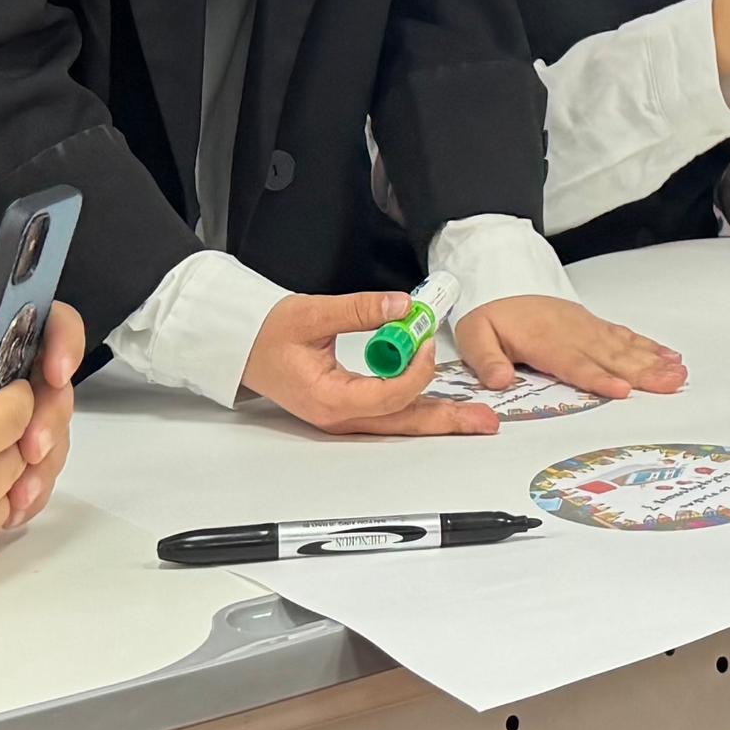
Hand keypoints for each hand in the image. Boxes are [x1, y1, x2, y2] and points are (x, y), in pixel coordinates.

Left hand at [2, 303, 85, 527]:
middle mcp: (11, 377)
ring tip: (19, 494)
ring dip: (47, 464)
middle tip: (32, 449)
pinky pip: (40, 476)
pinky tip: (13, 510)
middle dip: (54, 419)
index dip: (64, 344)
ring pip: (57, 436)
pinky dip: (34, 493)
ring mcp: (12, 423)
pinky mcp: (6, 463)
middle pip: (59, 388)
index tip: (55, 374)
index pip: (51, 325)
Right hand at [241, 290, 497, 436]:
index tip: (422, 341)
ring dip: (438, 418)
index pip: (388, 396)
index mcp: (330, 399)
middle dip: (447, 422)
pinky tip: (443, 406)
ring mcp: (346, 417)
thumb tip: (401, 306)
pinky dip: (417, 406)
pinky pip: (391, 413)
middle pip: (404, 423)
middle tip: (483, 422)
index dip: (414, 370)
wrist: (246, 346)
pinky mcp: (351, 409)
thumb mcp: (312, 313)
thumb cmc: (269, 334)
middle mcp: (341, 417)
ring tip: (473, 420)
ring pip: (401, 422)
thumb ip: (360, 309)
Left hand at [454, 294, 687, 398]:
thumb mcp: (474, 334)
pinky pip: (624, 334)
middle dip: (643, 372)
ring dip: (653, 361)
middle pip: (611, 357)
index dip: (599, 378)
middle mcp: (571, 332)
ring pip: (624, 346)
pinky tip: (667, 355)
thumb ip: (486, 359)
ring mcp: (586, 327)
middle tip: (671, 384)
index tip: (622, 390)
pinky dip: (647, 346)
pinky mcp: (592, 323)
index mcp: (543, 340)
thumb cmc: (490, 310)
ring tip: (678, 373)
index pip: (575, 363)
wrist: (499, 275)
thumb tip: (498, 380)